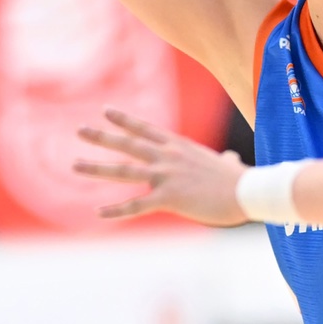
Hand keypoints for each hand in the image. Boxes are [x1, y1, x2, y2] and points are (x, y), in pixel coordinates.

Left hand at [74, 108, 248, 226]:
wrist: (248, 191)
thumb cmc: (239, 179)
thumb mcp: (226, 163)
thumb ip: (223, 159)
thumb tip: (231, 159)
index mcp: (179, 146)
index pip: (146, 128)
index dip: (124, 119)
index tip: (105, 111)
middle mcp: (169, 156)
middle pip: (128, 143)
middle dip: (102, 136)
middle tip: (79, 129)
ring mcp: (167, 175)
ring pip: (123, 170)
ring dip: (96, 168)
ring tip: (74, 165)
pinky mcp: (169, 197)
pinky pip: (136, 205)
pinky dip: (115, 210)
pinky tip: (98, 212)